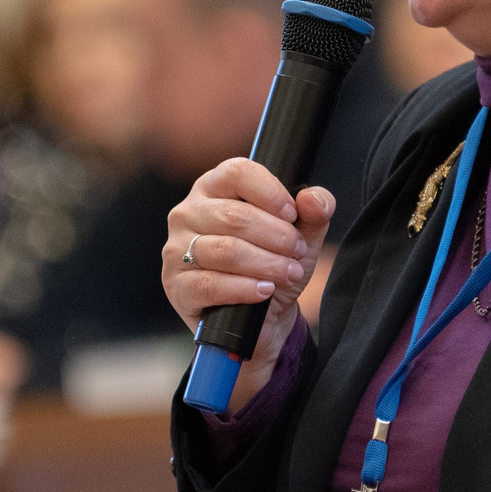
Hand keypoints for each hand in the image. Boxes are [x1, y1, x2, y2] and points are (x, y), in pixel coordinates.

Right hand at [163, 160, 335, 406]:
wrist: (261, 319)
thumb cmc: (273, 265)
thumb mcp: (302, 236)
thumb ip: (314, 212)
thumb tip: (312, 199)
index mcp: (213, 188)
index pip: (237, 173)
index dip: (270, 192)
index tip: (293, 214)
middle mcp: (187, 213)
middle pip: (234, 216)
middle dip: (276, 236)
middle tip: (297, 252)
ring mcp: (176, 250)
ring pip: (226, 250)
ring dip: (266, 263)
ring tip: (289, 273)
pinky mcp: (176, 286)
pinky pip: (211, 284)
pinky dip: (245, 288)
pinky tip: (265, 290)